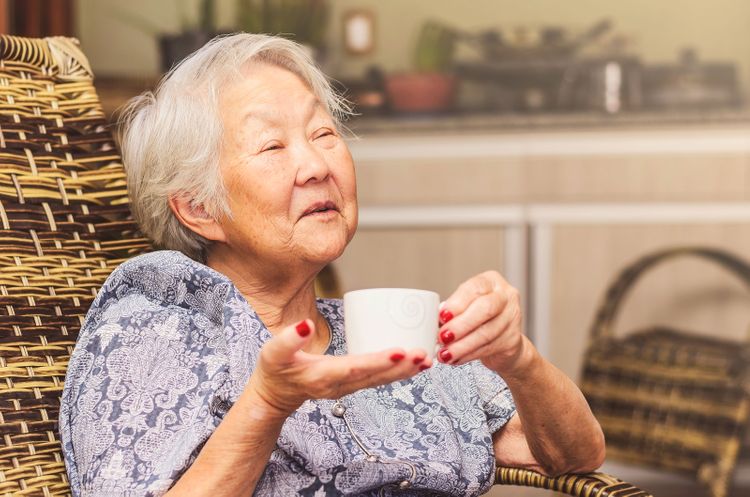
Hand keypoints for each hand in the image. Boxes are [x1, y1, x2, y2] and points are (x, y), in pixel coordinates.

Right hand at [248, 320, 431, 415]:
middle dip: (402, 366)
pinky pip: (379, 380)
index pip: (356, 367)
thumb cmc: (274, 370)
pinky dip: (398, 372)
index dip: (379, 361)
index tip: (401, 352)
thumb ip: (289, 339)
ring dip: (405, 372)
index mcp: (322, 377)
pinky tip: (415, 363)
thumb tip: (305, 325)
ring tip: (428, 360)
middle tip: (425, 354)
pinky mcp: (353, 385)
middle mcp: (340, 386)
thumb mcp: (273, 352)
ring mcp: (348, 388)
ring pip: (381, 381)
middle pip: (375, 377)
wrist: (275, 395)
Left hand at [435, 271, 526, 374]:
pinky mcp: (513, 340)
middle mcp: (506, 296)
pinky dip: (468, 355)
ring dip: (461, 346)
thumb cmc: (479, 318)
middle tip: (442, 337)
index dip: (457, 303)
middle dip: (460, 325)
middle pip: (485, 309)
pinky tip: (455, 358)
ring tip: (445, 353)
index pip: (475, 289)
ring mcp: (513, 318)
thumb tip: (433, 320)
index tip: (441, 316)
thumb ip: (452, 310)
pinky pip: (488, 348)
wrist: (502, 339)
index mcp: (491, 281)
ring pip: (486, 333)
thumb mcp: (465, 306)